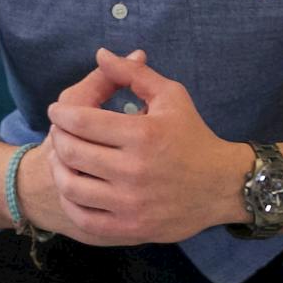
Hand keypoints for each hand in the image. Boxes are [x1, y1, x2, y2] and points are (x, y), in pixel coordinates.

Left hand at [43, 47, 249, 245]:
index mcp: (142, 134)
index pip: (80, 121)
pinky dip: (70, 202)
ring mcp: (132, 203)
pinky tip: (74, 187)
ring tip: (62, 158)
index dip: (60, 114)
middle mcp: (135, 170)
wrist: (224, 186)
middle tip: (59, 132)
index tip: (57, 112)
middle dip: (58, 137)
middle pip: (72, 151)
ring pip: (72, 186)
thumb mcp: (170, 96)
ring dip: (59, 169)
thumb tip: (100, 54)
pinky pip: (85, 218)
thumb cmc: (193, 136)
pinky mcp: (133, 228)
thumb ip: (133, 72)